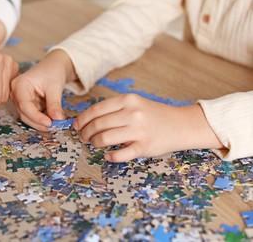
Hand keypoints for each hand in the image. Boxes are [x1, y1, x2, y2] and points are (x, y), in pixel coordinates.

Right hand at [11, 50, 76, 130]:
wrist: (54, 66)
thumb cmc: (53, 71)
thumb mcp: (55, 86)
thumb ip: (54, 104)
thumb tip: (58, 120)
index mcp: (19, 84)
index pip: (25, 105)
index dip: (37, 117)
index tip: (50, 123)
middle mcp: (16, 93)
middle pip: (24, 113)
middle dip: (39, 122)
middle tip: (54, 127)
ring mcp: (19, 99)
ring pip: (27, 117)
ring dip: (41, 123)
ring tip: (55, 124)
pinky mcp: (26, 104)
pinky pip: (32, 115)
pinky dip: (42, 119)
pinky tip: (52, 120)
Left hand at [73, 94, 222, 161]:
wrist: (180, 124)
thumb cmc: (153, 114)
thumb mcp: (135, 103)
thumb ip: (114, 109)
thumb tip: (87, 119)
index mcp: (128, 100)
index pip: (96, 110)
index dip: (82, 119)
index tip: (76, 126)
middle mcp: (133, 113)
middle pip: (98, 124)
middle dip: (85, 133)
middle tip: (83, 138)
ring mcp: (139, 130)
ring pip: (105, 138)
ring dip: (94, 143)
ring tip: (94, 144)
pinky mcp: (145, 146)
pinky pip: (121, 154)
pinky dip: (111, 156)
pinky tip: (108, 156)